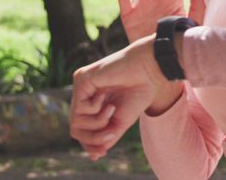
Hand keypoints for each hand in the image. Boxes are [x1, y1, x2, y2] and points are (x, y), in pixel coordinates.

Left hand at [70, 36, 165, 160]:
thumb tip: (94, 154)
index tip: (102, 152)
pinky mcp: (80, 79)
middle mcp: (85, 95)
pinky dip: (95, 109)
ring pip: (75, 121)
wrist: (150, 71)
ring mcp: (81, 86)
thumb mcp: (121, 122)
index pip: (82, 129)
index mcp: (95, 103)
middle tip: (111, 133)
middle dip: (93, 137)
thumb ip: (106, 137)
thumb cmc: (139, 93)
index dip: (89, 143)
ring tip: (112, 110)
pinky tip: (106, 96)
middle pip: (76, 128)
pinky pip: (79, 108)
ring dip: (96, 123)